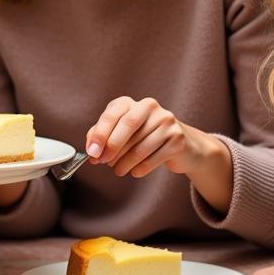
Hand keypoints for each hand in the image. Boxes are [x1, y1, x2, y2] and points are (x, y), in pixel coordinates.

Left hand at [85, 96, 232, 211]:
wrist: (181, 146)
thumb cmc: (143, 138)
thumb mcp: (120, 133)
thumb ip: (102, 137)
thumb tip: (92, 151)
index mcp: (131, 103)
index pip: (113, 113)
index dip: (100, 133)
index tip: (92, 152)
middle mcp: (150, 107)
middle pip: (127, 125)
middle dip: (112, 147)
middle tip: (103, 162)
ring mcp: (166, 121)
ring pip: (139, 146)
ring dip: (124, 163)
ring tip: (118, 170)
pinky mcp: (177, 139)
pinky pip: (152, 159)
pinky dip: (139, 169)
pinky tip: (134, 171)